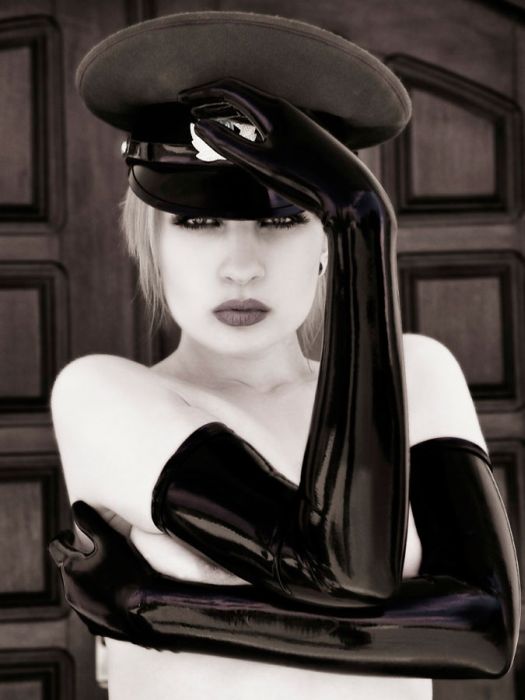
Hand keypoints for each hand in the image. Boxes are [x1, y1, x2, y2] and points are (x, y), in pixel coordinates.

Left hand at [49, 501, 154, 641]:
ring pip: (77, 586)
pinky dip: (96, 595)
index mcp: (70, 569)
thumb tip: (76, 506)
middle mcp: (70, 590)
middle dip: (76, 557)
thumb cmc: (127, 573)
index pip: (56, 547)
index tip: (70, 533)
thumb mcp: (110, 540)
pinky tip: (113, 591)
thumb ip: (91, 521)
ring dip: (85, 576)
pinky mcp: (92, 622)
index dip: (63, 536)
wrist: (144, 610)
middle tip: (92, 549)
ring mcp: (81, 609)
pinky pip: (89, 604)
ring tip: (105, 570)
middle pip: (66, 567)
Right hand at [179, 78, 392, 224]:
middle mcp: (285, 110)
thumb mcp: (261, 164)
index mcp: (273, 109)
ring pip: (254, 109)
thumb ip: (228, 144)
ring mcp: (296, 123)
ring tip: (207, 120)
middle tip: (189, 106)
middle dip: (212, 99)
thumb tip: (199, 126)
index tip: (181, 99)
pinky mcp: (303, 138)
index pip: (229, 88)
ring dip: (227, 112)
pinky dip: (245, 125)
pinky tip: (240, 138)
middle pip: (241, 94)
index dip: (202, 91)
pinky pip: (266, 122)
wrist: (350, 194)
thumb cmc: (306, 179)